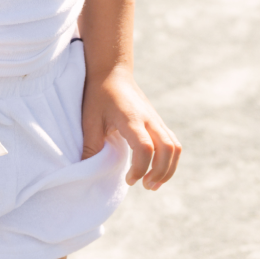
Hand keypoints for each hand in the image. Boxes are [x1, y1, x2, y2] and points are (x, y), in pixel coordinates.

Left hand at [81, 66, 180, 189]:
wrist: (112, 72)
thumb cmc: (99, 95)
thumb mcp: (90, 119)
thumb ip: (90, 145)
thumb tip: (85, 169)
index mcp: (131, 118)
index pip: (145, 147)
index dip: (140, 168)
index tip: (129, 180)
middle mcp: (149, 119)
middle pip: (167, 149)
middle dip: (160, 172)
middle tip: (145, 186)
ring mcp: (156, 119)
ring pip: (174, 147)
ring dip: (168, 168)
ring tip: (152, 184)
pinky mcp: (158, 121)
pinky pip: (172, 142)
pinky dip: (169, 159)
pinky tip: (156, 170)